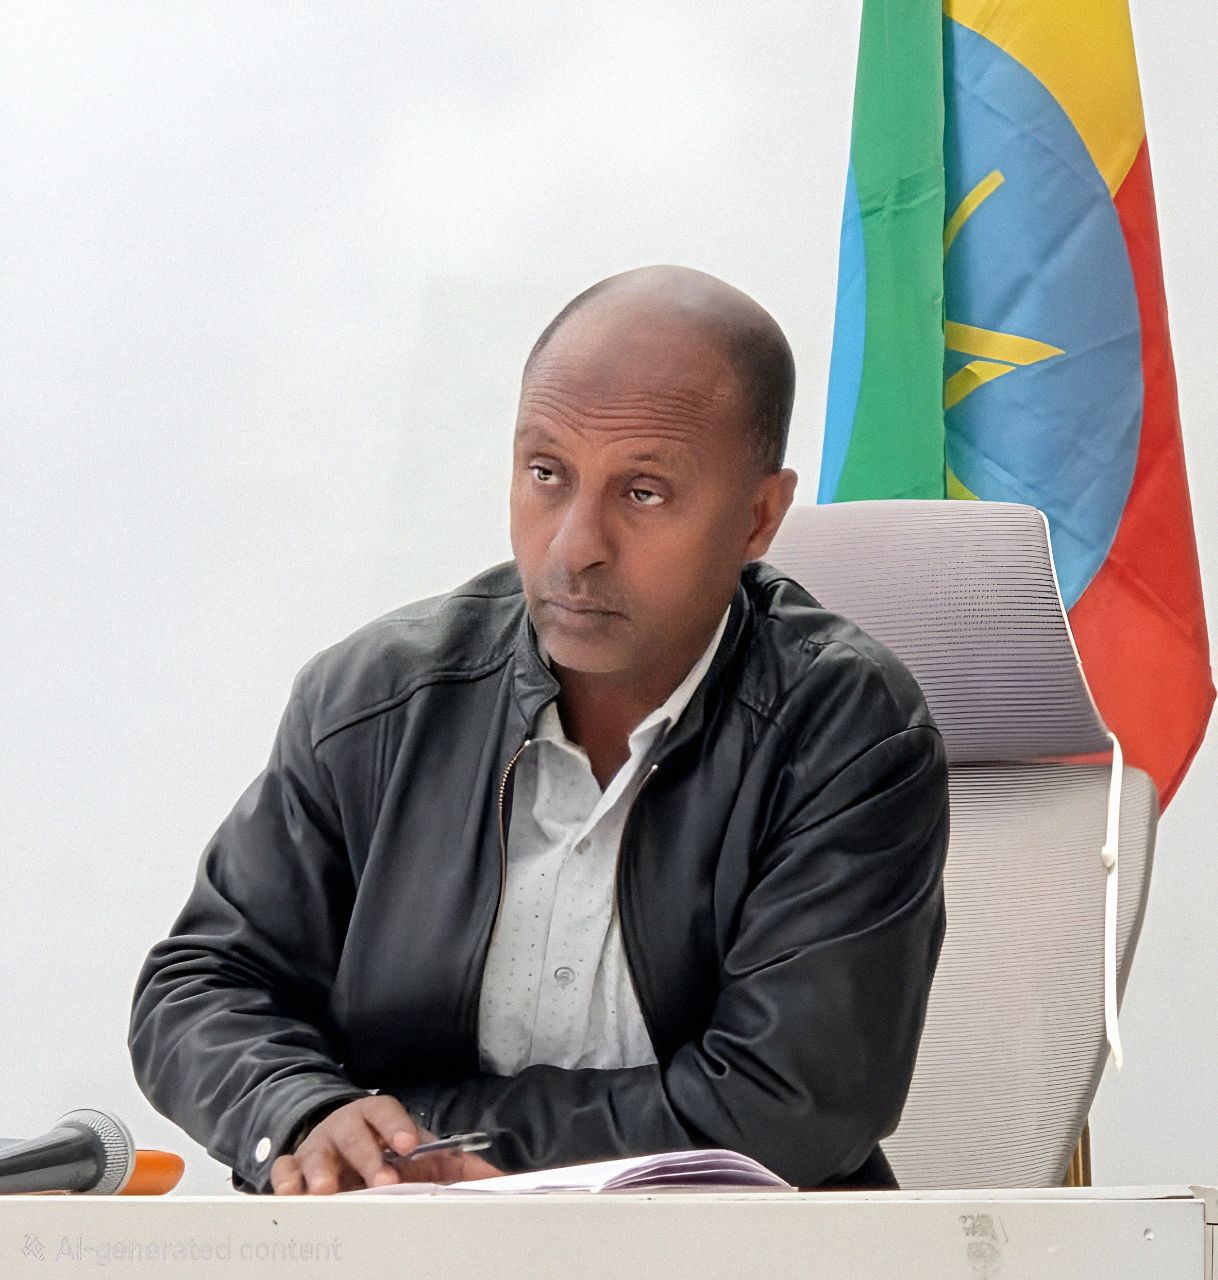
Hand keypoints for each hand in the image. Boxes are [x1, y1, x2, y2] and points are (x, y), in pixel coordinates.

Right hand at [270, 1096, 498, 1194]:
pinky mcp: (293, 1169)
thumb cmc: (384, 1151)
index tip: (408, 1144)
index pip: (386, 1111)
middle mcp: (345, 1127)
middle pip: (354, 1135)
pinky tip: (293, 1197)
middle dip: (367, 1158)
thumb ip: (456, 1163)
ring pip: (314, 1152)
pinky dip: (285, 1182)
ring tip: (328, 1191)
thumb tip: (499, 1179)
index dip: (397, 1125)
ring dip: (321, 1171)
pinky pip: (284, 1171)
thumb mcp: (418, 1152)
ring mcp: (316, 1148)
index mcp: (376, 1117)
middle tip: (381, 1182)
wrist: (337, 1143)